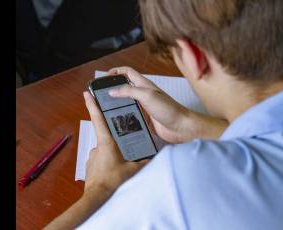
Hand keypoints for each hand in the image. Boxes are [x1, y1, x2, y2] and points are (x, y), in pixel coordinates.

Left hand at [83, 91, 147, 193]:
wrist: (97, 196)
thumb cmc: (112, 181)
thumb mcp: (132, 170)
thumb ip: (143, 161)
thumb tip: (153, 157)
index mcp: (106, 142)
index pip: (98, 119)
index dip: (92, 104)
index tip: (87, 93)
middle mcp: (97, 146)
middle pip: (106, 135)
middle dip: (114, 139)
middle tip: (122, 149)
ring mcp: (92, 155)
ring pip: (105, 149)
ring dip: (113, 154)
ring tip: (120, 164)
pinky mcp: (91, 163)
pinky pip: (101, 159)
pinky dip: (108, 162)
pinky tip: (114, 171)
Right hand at [107, 66, 227, 142]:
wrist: (182, 127)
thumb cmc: (169, 109)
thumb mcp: (148, 96)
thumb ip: (130, 91)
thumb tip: (112, 90)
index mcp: (144, 85)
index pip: (127, 72)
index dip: (115, 72)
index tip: (104, 78)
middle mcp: (143, 95)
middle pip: (124, 88)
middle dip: (112, 90)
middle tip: (100, 96)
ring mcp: (144, 108)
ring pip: (126, 103)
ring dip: (116, 106)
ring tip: (104, 111)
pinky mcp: (145, 120)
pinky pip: (131, 116)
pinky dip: (123, 118)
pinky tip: (117, 123)